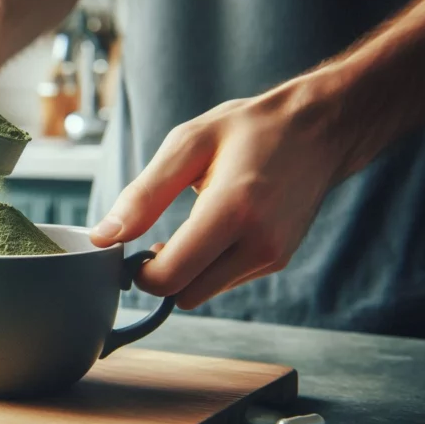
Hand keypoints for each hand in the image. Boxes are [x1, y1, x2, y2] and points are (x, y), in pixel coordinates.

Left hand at [90, 76, 348, 309]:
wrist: (320, 129)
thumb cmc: (250, 130)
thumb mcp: (187, 145)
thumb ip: (144, 194)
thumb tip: (104, 236)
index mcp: (232, 211)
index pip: (172, 278)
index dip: (141, 273)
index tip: (132, 249)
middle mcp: (259, 243)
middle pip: (186, 295)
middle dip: (162, 275)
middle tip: (156, 239)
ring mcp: (273, 256)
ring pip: (205, 293)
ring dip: (187, 272)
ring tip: (190, 229)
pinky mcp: (278, 261)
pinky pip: (226, 281)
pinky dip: (210, 267)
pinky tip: (215, 232)